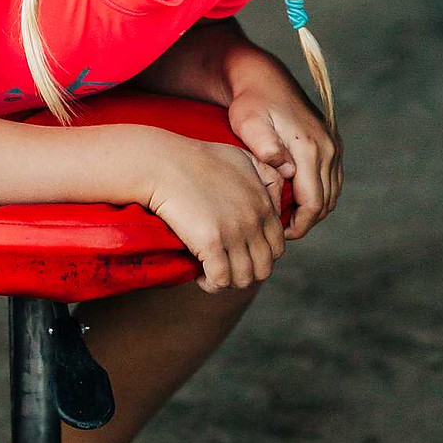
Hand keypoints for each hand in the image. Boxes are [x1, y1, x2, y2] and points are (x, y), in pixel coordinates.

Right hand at [142, 134, 287, 292]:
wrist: (164, 163)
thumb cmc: (197, 158)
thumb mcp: (243, 158)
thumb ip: (266, 178)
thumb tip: (274, 200)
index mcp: (263, 205)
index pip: (278, 248)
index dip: (260, 258)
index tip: (239, 256)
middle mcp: (254, 221)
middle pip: (264, 268)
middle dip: (246, 274)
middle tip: (226, 269)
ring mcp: (234, 233)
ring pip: (244, 279)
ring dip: (229, 282)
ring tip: (213, 275)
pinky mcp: (211, 243)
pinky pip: (221, 280)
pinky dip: (212, 284)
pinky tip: (201, 277)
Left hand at [227, 72, 341, 239]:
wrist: (263, 77)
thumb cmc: (251, 103)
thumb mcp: (250, 124)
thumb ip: (268, 150)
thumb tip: (288, 172)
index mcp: (310, 148)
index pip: (314, 202)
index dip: (300, 225)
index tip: (280, 234)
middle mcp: (328, 148)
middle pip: (326, 202)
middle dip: (306, 222)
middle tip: (281, 232)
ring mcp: (333, 144)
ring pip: (332, 192)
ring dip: (314, 209)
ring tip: (288, 219)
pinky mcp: (331, 142)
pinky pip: (332, 178)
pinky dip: (320, 194)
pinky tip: (297, 200)